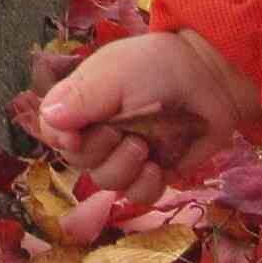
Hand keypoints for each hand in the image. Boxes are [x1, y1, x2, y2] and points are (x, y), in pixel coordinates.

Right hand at [29, 30, 256, 197]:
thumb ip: (81, 97)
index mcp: (81, 104)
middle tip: (123, 131)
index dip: (60, 140)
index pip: (52, 130)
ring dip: (125, 168)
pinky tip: (158, 167)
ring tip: (145, 147)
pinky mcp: (154, 174)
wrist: (212, 78)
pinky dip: (146, 185)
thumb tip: (49, 119)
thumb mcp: (114, 74)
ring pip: (107, 182)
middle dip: (100, 151)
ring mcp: (126, 156)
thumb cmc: (157, 66)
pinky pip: (138, 196)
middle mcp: (98, 132)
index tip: (75, 138)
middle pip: (78, 162)